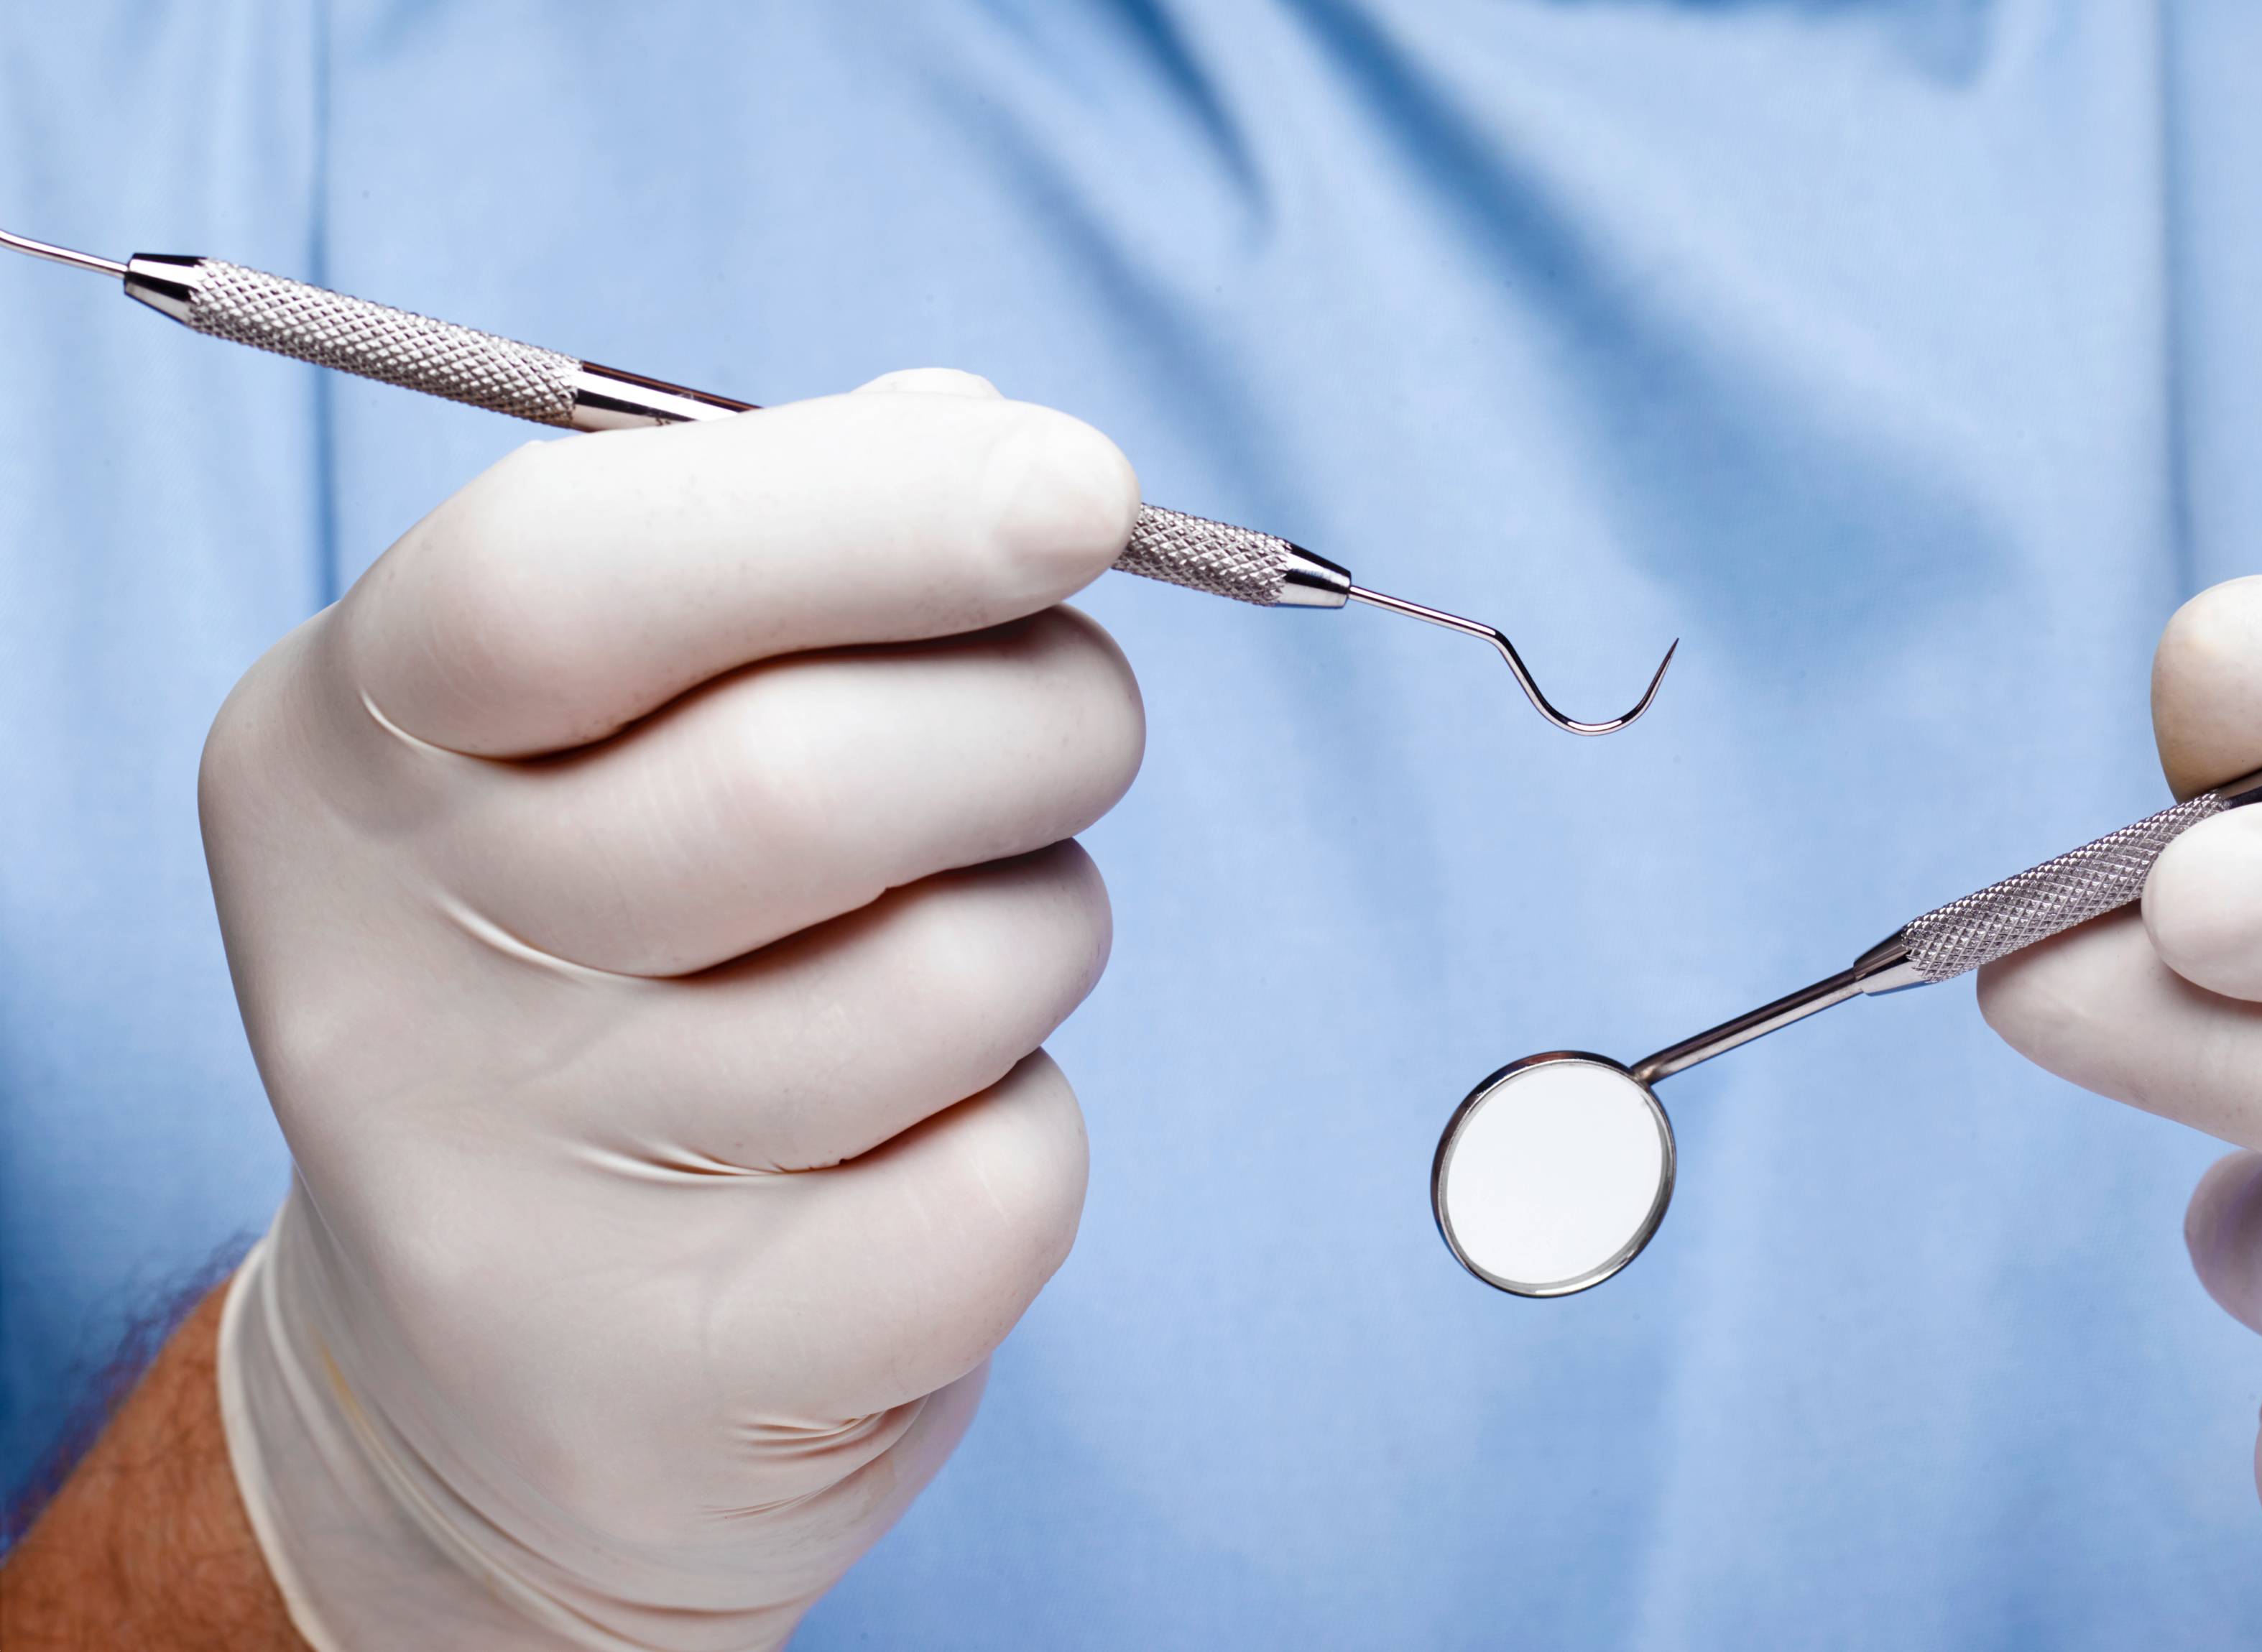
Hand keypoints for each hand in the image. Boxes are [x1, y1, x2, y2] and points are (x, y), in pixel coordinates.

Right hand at [201, 370, 1143, 1648]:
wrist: (499, 1387)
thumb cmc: (611, 971)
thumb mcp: (595, 735)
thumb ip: (775, 555)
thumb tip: (989, 439)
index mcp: (347, 749)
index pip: (562, 577)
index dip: (861, 512)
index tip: (1083, 486)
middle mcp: (388, 974)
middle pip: (805, 780)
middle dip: (1039, 716)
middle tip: (1074, 722)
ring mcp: (522, 1199)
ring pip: (950, 979)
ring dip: (1043, 924)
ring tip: (966, 949)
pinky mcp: (690, 1374)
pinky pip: (1003, 1178)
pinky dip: (1028, 1128)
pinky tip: (922, 1139)